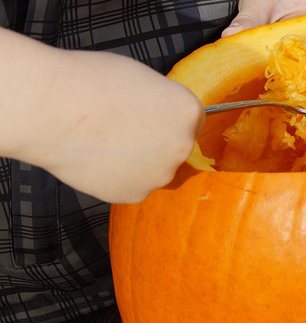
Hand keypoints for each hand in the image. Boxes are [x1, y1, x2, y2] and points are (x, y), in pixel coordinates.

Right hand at [31, 50, 202, 202]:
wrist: (50, 108)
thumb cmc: (88, 83)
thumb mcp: (140, 78)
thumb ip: (161, 101)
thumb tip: (161, 114)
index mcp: (188, 112)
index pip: (190, 121)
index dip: (166, 117)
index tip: (148, 115)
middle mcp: (182, 146)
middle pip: (174, 148)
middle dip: (154, 141)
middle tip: (122, 128)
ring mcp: (160, 174)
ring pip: (153, 169)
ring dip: (136, 161)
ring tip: (104, 141)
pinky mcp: (135, 194)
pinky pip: (131, 185)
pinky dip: (116, 176)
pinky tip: (97, 157)